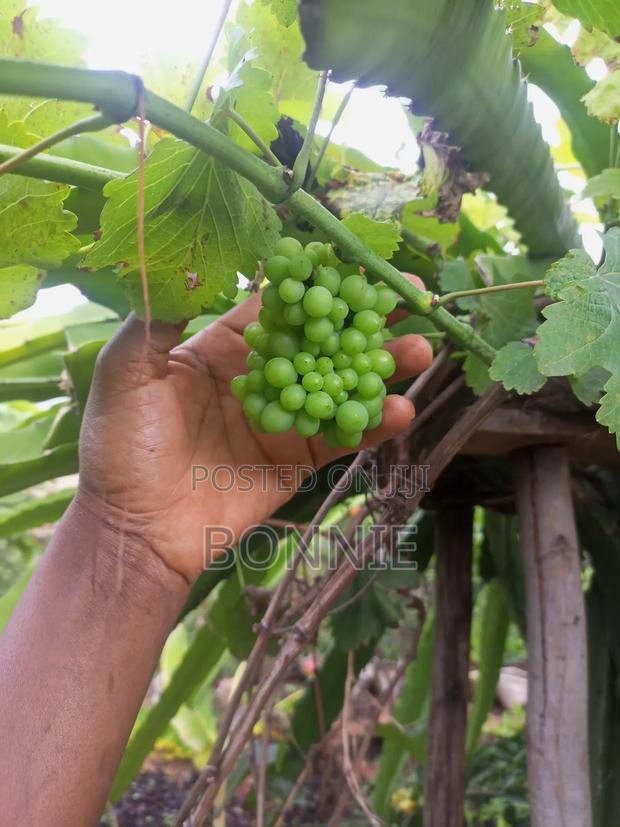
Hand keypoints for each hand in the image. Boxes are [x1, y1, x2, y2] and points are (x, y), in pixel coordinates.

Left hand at [78, 274, 432, 582]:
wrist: (136, 528)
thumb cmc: (122, 446)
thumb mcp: (127, 371)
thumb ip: (157, 318)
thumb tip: (188, 262)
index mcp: (222, 350)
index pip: (279, 307)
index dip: (316, 284)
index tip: (354, 261)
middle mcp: (261, 378)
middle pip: (322, 341)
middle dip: (365, 321)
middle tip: (410, 299)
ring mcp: (284, 419)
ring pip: (341, 385)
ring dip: (382, 368)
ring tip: (421, 349)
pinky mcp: (297, 460)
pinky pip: (341, 437)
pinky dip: (373, 425)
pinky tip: (403, 408)